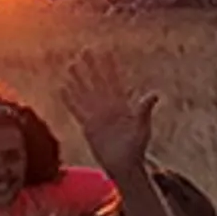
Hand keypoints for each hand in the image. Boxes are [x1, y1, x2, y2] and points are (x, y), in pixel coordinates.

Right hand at [56, 52, 156, 177]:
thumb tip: (154, 94)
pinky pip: (77, 109)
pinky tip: (62, 88)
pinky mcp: (88, 125)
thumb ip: (144, 110)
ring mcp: (97, 115)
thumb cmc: (136, 146)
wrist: (124, 165)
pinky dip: (70, 99)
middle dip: (91, 67)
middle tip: (85, 50)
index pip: (113, 80)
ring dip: (78, 79)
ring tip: (71, 64)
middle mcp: (108, 106)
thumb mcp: (142, 126)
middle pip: (97, 82)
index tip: (104, 51)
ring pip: (85, 92)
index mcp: (122, 104)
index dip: (109, 66)